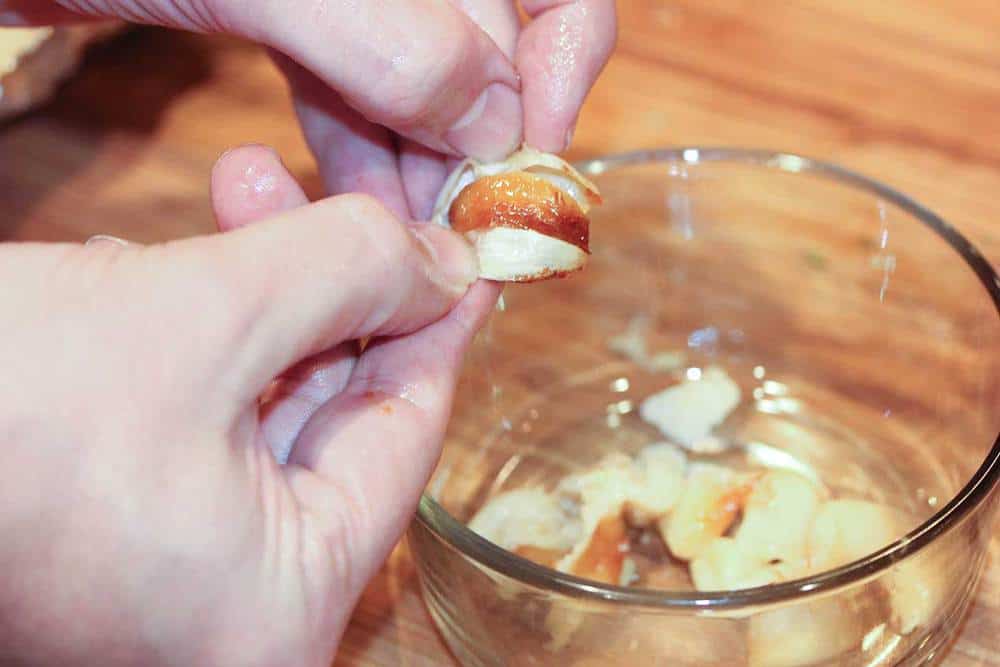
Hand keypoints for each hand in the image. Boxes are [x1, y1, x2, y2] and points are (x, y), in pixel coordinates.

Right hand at [0, 145, 494, 665]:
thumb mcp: (198, 316)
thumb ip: (345, 275)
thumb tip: (442, 260)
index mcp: (277, 604)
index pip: (404, 437)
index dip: (436, 325)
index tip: (461, 250)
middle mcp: (230, 608)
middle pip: (330, 415)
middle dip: (331, 291)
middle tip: (341, 199)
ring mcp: (166, 572)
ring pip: (256, 402)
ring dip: (252, 295)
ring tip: (242, 194)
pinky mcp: (110, 526)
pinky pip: (185, 415)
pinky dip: (187, 334)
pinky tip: (156, 270)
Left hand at [1, 0, 617, 217]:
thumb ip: (390, 39)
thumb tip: (495, 127)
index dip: (561, 76)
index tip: (526, 162)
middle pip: (497, 63)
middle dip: (480, 151)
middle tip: (449, 232)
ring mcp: (365, 6)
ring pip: (431, 98)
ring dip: (419, 173)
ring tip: (392, 234)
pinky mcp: (312, 31)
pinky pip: (367, 104)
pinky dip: (365, 159)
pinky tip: (346, 201)